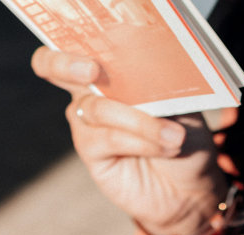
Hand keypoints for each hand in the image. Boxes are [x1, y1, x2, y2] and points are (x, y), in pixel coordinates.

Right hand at [30, 47, 227, 234]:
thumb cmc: (186, 137)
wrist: (191, 186)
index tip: (92, 45)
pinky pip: (106, 138)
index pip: (80, 42)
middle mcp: (92, 91)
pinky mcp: (90, 152)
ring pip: (98, 108)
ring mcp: (87, 122)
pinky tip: (165, 148)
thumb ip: (158, 81)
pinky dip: (140, 142)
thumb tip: (142, 65)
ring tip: (175, 136)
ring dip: (141, 122)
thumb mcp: (181, 101)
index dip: (74, 39)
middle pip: (52, 66)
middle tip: (91, 71)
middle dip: (66, 64)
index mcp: (111, 68)